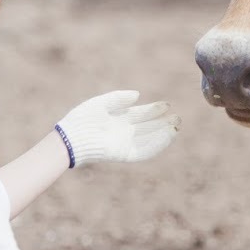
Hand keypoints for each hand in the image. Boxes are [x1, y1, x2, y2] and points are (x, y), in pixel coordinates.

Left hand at [55, 90, 179, 167]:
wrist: (72, 138)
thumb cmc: (82, 118)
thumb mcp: (101, 103)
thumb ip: (119, 98)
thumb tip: (138, 95)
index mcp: (119, 117)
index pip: (142, 114)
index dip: (155, 109)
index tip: (167, 104)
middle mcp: (124, 131)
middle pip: (149, 127)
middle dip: (163, 122)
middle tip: (178, 117)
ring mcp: (125, 143)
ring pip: (149, 139)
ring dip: (163, 134)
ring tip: (176, 126)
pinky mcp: (124, 154)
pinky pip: (144, 151)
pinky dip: (156, 144)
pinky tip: (166, 136)